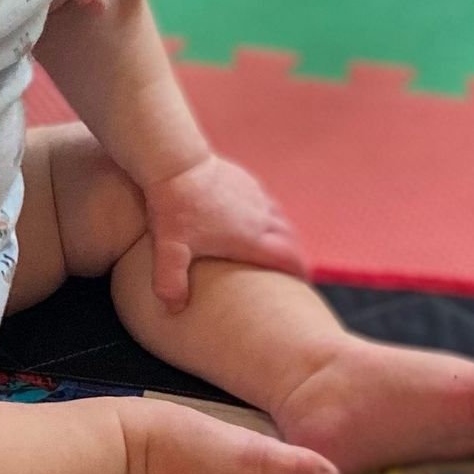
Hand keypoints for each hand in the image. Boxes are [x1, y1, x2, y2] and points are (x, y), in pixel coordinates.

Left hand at [141, 155, 309, 312]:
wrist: (175, 163)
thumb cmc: (174, 208)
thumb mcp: (169, 249)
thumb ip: (171, 282)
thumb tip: (174, 310)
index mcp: (250, 238)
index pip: (288, 259)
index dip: (299, 274)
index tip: (304, 286)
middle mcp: (260, 218)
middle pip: (292, 241)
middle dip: (297, 258)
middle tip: (297, 274)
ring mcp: (256, 197)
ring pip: (282, 221)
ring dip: (287, 238)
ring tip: (283, 252)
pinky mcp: (248, 182)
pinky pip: (269, 205)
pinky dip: (273, 219)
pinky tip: (261, 223)